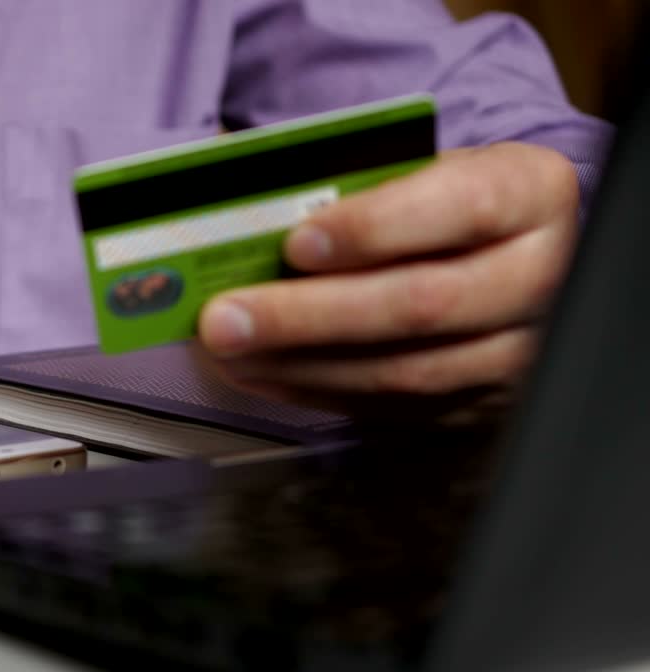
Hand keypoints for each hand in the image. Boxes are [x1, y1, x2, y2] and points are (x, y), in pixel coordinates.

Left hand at [198, 143, 579, 421]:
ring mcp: (518, 351)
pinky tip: (263, 372)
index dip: (374, 228)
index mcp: (530, 192)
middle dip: (308, 315)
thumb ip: (354, 180)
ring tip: (231, 349)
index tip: (297, 241)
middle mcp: (539, 276)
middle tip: (227, 317)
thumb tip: (250, 203)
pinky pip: (394, 409)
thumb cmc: (445, 200)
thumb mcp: (421, 166)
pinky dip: (316, 392)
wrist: (503, 252)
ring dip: (300, 364)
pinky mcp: (483, 404)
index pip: (461, 208)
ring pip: (404, 371)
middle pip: (422, 305)